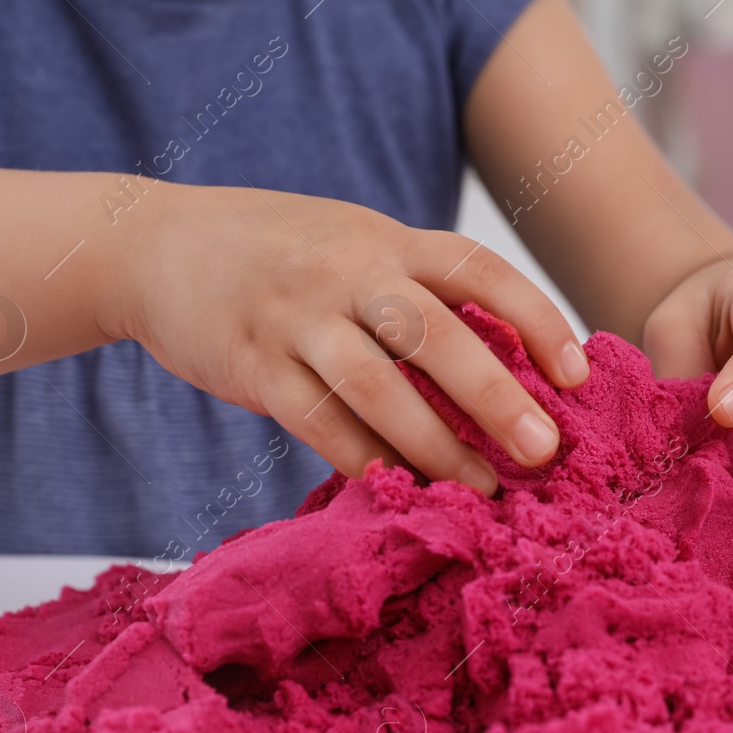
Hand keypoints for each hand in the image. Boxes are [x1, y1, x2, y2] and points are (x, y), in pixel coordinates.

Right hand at [115, 182, 588, 494]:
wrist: (154, 242)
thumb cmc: (280, 255)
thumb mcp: (356, 245)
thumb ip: (421, 290)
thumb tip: (514, 363)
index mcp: (388, 240)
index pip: (479, 270)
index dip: (536, 319)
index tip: (579, 375)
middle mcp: (348, 270)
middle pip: (435, 332)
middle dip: (496, 395)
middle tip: (545, 452)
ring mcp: (295, 316)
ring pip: (377, 385)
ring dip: (436, 445)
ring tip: (485, 491)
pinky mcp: (251, 362)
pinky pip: (316, 421)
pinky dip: (363, 460)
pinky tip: (401, 491)